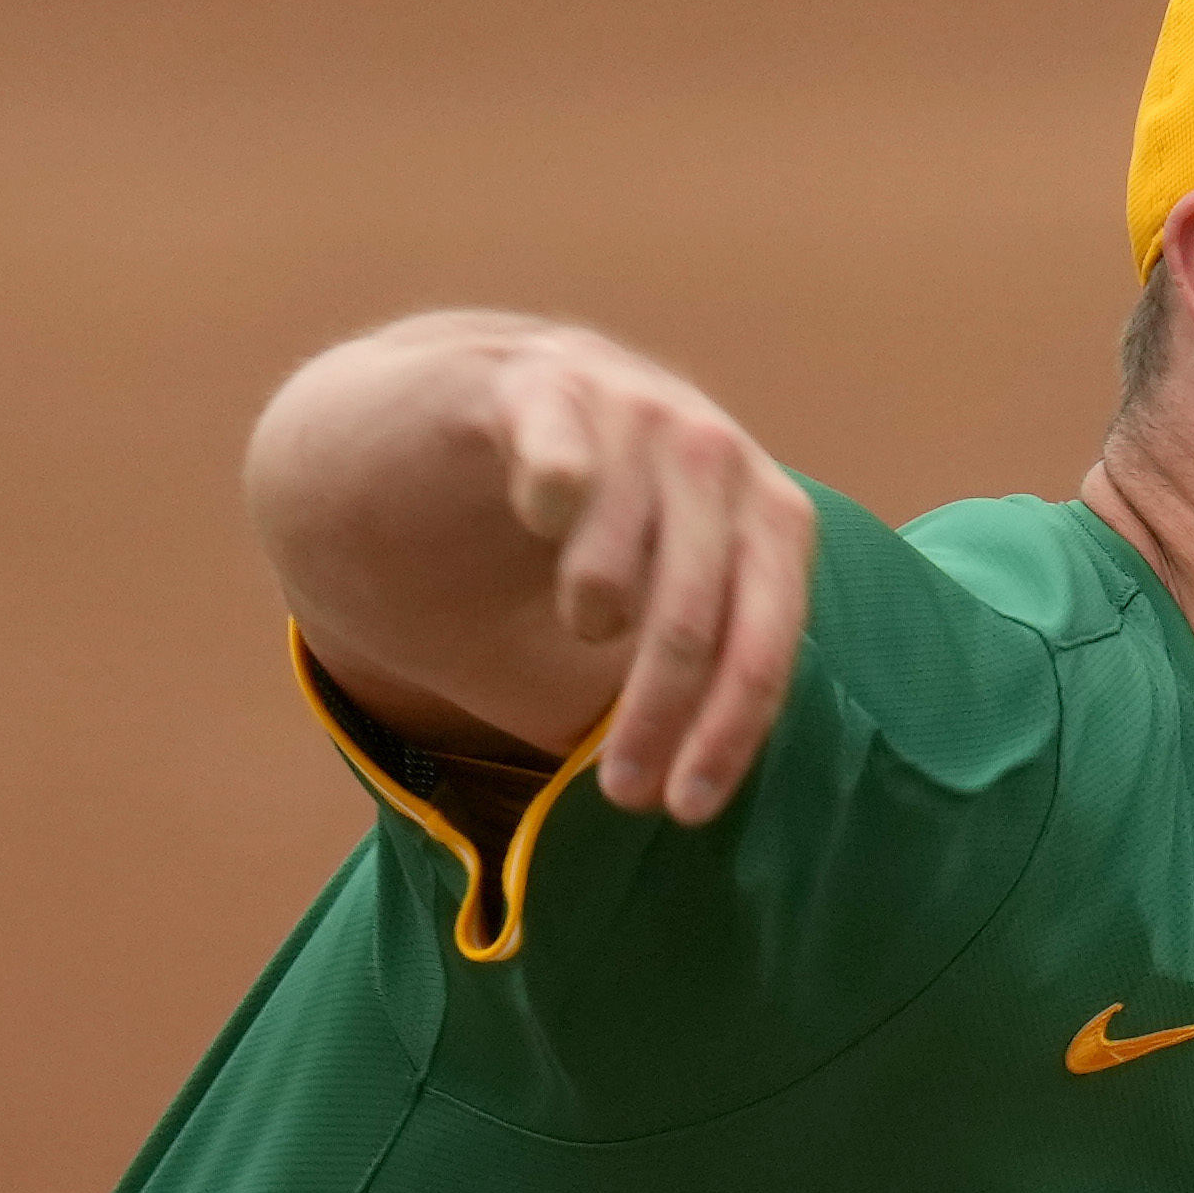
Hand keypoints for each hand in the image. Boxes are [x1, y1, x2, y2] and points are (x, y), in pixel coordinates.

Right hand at [248, 313, 819, 828]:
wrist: (425, 428)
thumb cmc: (540, 550)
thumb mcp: (627, 623)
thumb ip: (667, 692)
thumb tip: (692, 802)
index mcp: (756, 510)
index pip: (768, 636)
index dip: (731, 731)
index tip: (687, 810)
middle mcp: (708, 450)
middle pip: (697, 614)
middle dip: (658, 714)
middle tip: (618, 791)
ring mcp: (626, 404)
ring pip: (625, 557)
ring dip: (597, 614)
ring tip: (581, 618)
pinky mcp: (536, 382)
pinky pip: (561, 463)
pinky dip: (555, 503)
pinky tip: (538, 518)